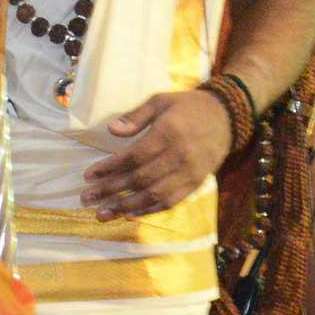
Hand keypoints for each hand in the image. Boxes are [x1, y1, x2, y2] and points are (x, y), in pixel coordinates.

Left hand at [78, 86, 235, 219]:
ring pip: (154, 194)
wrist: (227, 117)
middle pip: (140, 179)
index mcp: (168, 133)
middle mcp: (179, 156)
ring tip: (104, 213)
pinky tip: (131, 214)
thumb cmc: (189, 107)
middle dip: (111, 190)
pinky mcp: (196, 183)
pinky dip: (150, 209)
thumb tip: (111, 130)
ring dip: (126, 206)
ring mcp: (189, 172)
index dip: (109, 168)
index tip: (88, 176)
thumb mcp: (161, 100)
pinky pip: (171, 201)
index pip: (133, 156)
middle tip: (87, 198)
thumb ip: (136, 116)